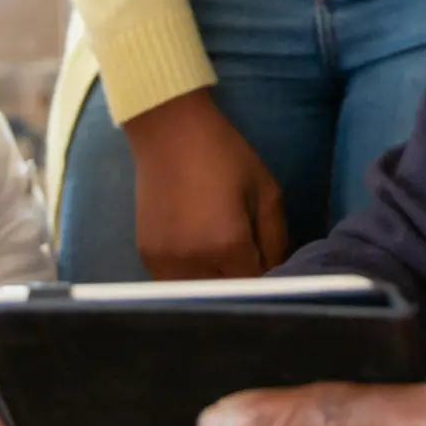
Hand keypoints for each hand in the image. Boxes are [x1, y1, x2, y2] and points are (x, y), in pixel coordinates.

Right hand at [126, 87, 288, 278]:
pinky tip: (197, 254)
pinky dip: (189, 277)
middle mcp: (194, 261)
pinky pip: (174, 282)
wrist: (170, 131)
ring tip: (221, 259)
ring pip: (199, 294)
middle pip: (227, 294)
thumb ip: (277, 239)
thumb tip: (278, 272)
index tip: (270, 265)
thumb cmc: (224, 155)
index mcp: (228, 245)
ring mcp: (165, 262)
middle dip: (241, 282)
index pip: (256, 285)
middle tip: (247, 259)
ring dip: (214, 284)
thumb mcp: (266, 190)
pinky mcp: (146, 256)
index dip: (268, 278)